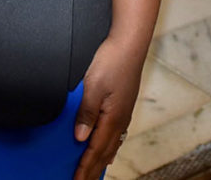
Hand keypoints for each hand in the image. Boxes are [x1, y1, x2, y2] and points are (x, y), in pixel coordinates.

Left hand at [72, 36, 147, 179]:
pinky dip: (110, 146)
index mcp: (113, 118)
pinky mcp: (124, 104)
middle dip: (94, 169)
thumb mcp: (93, 87)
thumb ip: (86, 114)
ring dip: (102, 160)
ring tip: (95, 172)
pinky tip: (109, 148)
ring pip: (112, 144)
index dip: (85, 167)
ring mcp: (124, 112)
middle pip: (105, 151)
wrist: (130, 42)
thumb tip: (80, 138)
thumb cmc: (112, 61)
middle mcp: (121, 119)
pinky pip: (116, 133)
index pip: (96, 150)